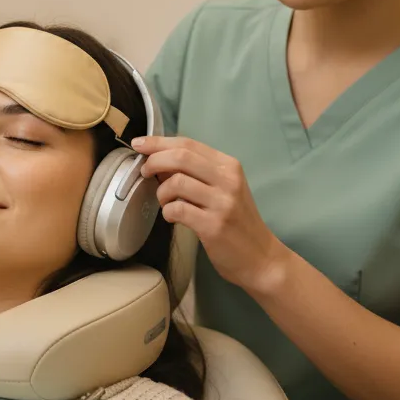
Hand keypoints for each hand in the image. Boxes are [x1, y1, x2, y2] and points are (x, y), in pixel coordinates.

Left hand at [133, 135, 288, 294]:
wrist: (260, 258)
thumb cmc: (236, 222)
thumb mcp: (223, 189)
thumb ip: (197, 173)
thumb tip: (159, 161)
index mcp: (229, 166)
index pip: (189, 144)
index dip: (158, 142)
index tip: (138, 144)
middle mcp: (228, 180)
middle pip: (181, 157)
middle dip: (154, 161)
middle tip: (144, 173)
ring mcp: (222, 203)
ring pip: (176, 182)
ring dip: (161, 193)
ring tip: (166, 203)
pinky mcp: (214, 225)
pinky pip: (177, 209)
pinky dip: (168, 212)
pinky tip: (172, 217)